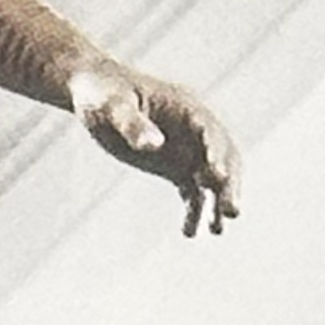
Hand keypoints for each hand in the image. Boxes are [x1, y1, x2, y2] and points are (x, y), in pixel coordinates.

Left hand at [65, 56, 243, 236]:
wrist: (93, 93)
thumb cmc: (101, 92)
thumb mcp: (111, 105)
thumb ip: (132, 124)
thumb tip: (154, 144)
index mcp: (184, 106)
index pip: (208, 129)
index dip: (215, 151)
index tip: (217, 174)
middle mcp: (193, 129)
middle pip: (222, 156)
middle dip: (228, 184)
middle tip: (232, 211)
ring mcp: (186, 148)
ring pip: (212, 177)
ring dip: (217, 201)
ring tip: (217, 230)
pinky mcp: (175, 166)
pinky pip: (192, 191)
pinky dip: (194, 210)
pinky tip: (189, 233)